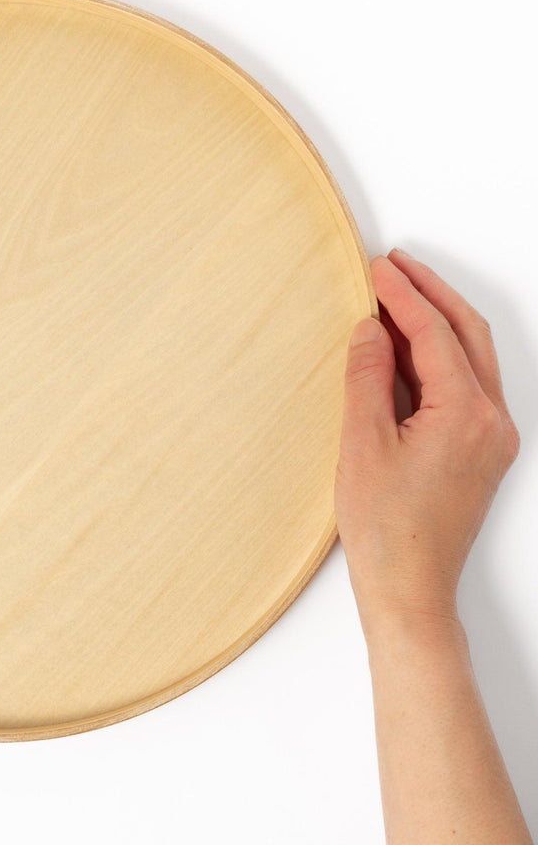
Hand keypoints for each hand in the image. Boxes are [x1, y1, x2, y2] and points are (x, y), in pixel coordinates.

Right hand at [334, 249, 519, 635]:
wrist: (410, 588)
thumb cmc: (385, 527)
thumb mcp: (362, 443)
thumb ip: (368, 377)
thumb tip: (370, 329)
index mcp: (467, 416)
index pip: (435, 334)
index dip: (402, 296)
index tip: (375, 268)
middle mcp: (492, 421)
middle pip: (467, 334)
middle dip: (430, 293)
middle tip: (394, 266)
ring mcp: (492, 437)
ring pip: (471, 357)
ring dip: (437, 321)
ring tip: (397, 296)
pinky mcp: (480, 450)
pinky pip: (465, 384)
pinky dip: (438, 355)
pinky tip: (406, 348)